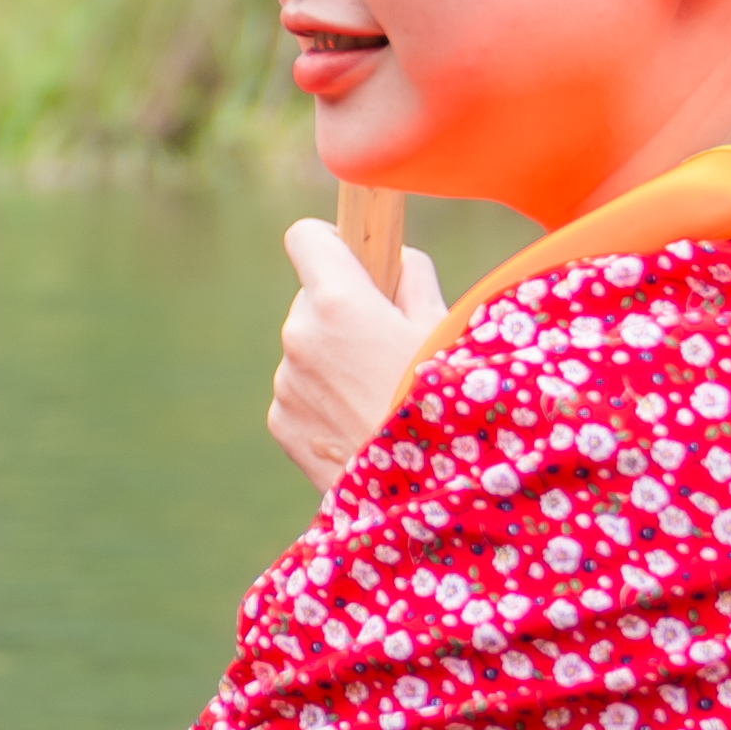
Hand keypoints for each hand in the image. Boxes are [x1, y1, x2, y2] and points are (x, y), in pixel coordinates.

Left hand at [269, 215, 443, 490]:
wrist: (432, 491)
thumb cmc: (449, 401)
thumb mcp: (446, 326)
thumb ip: (412, 278)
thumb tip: (394, 261)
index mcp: (337, 302)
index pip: (305, 237)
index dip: (332, 242)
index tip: (354, 256)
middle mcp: (299, 337)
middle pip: (312, 298)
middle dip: (344, 309)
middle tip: (390, 342)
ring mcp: (286, 383)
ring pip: (307, 349)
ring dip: (335, 359)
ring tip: (384, 393)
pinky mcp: (282, 423)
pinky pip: (300, 391)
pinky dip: (325, 399)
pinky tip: (365, 423)